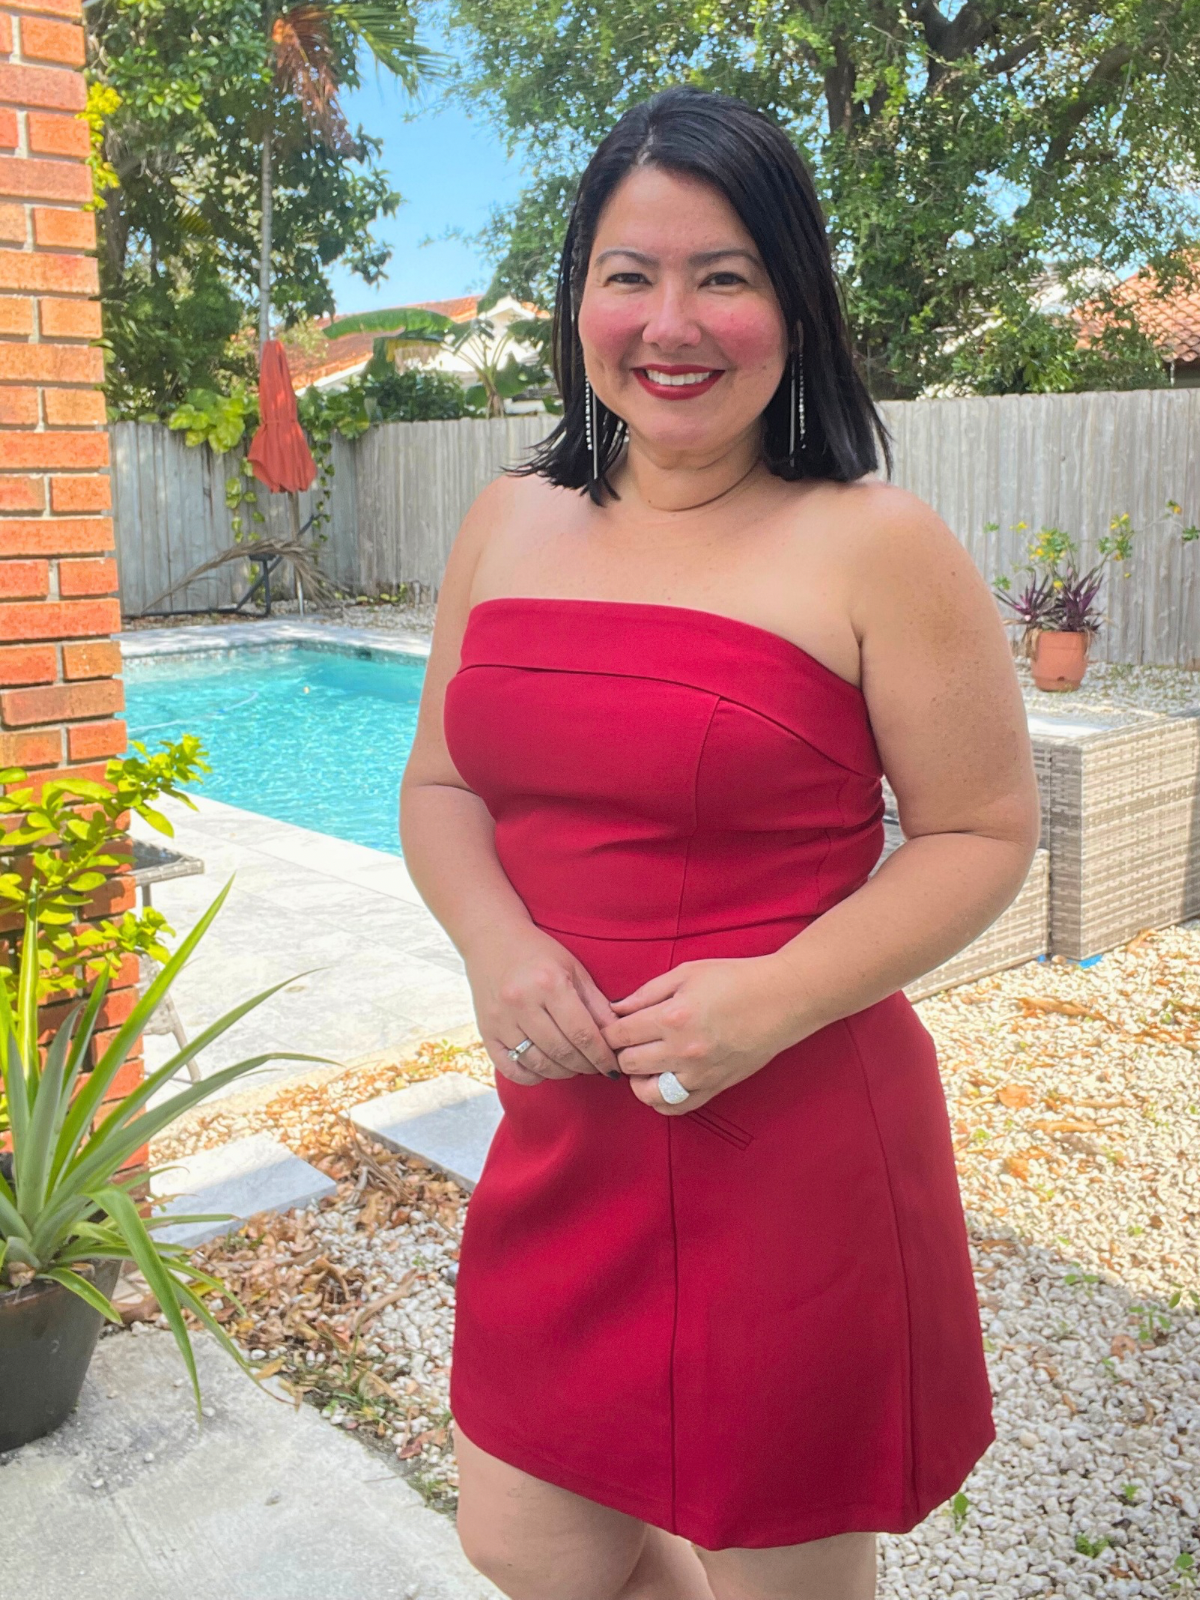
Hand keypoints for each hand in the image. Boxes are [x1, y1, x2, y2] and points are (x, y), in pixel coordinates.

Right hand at [465, 924, 620, 1085]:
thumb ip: (597, 1004)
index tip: (613, 1067)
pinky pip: (512, 1069)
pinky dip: (533, 1076)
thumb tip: (618, 1036)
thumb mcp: (574, 969)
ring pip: (539, 1064)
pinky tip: (546, 1069)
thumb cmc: (538, 953)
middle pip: (562, 1052)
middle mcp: (522, 1003)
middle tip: (596, 1067)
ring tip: (575, 1066)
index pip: (583, 1033)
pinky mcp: (486, 1032)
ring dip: (563, 1072)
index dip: (602, 1056)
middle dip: (586, 1066)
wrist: (491, 939)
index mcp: (549, 983)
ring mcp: (500, 1020)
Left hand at [602, 955, 800, 1113]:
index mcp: (672, 1017)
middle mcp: (682, 1050)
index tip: (613, 1027)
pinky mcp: (714, 1087)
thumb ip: (646, 993)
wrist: (781, 1000)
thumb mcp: (686, 973)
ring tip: (644, 1064)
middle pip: (628, 1064)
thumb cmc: (735, 979)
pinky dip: (661, 1101)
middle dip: (622, 1051)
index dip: (609, 1030)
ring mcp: (699, 1074)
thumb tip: (617, 1009)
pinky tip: (661, 1082)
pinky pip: (676, 1107)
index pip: (620, 1034)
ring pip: (646, 1092)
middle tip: (630, 1041)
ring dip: (638, 1079)